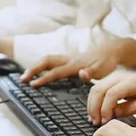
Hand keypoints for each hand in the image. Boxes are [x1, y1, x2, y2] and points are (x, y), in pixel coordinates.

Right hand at [20, 38, 135, 86]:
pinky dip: (43, 65)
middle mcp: (69, 59)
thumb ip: (91, 73)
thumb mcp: (103, 70)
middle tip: (23, 79)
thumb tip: (81, 74)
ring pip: (48, 59)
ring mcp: (69, 58)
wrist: (113, 50)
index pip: (56, 72)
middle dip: (33, 69)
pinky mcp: (70, 59)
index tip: (33, 84)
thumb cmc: (107, 62)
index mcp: (75, 64)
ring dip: (36, 66)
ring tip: (26, 76)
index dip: (44, 78)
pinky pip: (53, 61)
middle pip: (47, 61)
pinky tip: (39, 71)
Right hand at [86, 73, 135, 124]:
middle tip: (95, 123)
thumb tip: (112, 114)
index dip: (105, 109)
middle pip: (99, 89)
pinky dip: (97, 102)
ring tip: (94, 120)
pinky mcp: (116, 83)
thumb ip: (130, 108)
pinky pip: (101, 90)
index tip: (105, 122)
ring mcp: (117, 78)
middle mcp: (121, 77)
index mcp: (132, 81)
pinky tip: (98, 113)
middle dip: (94, 107)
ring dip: (93, 104)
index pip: (111, 93)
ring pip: (97, 89)